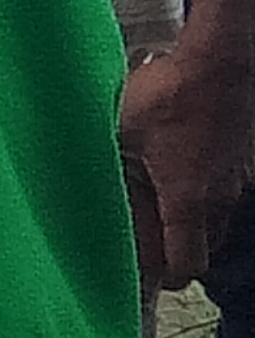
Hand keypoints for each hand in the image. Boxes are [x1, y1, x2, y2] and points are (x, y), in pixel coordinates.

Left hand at [118, 37, 252, 287]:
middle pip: (202, 246)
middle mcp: (221, 198)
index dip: (163, 277)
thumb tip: (98, 209)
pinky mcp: (244, 159)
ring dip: (188, 218)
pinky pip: (225, 189)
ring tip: (156, 196)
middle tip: (143, 235)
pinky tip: (179, 166)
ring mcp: (238, 179)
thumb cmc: (167, 95)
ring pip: (215, 218)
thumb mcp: (122, 136)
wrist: (219, 60)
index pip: (185, 265)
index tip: (140, 272)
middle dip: (174, 248)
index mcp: (189, 201)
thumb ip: (115, 178)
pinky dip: (203, 190)